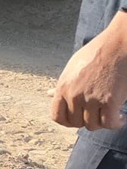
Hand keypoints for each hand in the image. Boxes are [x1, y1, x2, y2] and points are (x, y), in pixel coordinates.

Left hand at [52, 11, 126, 129]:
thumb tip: (49, 94)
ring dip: (101, 123)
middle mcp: (75, 95)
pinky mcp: (110, 100)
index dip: (67, 121)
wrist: (119, 43)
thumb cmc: (96, 53)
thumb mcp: (72, 68)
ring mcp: (92, 99)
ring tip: (108, 116)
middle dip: (86, 121)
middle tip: (96, 114)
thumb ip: (62, 84)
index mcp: (63, 88)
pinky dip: (115, 123)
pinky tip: (119, 119)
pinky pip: (109, 123)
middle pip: (76, 123)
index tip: (77, 119)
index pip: (57, 117)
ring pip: (92, 125)